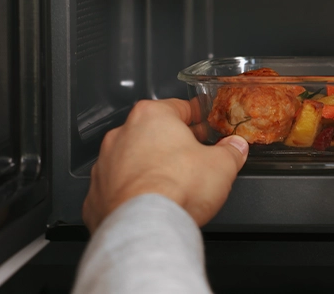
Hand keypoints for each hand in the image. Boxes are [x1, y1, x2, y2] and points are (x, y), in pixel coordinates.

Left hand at [82, 99, 248, 231]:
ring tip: (172, 184)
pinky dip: (133, 191)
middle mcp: (123, 135)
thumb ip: (231, 151)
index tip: (204, 125)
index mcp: (152, 117)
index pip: (179, 107)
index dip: (197, 118)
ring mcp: (106, 164)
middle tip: (193, 157)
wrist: (145, 225)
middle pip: (153, 133)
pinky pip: (119, 186)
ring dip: (151, 166)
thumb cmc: (177, 187)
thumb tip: (235, 147)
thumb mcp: (221, 165)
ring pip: (133, 159)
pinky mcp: (97, 193)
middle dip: (173, 144)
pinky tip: (150, 203)